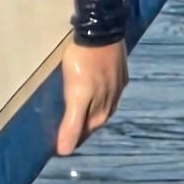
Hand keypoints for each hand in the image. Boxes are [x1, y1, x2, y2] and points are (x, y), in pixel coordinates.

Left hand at [54, 38, 126, 155]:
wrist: (101, 32)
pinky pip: (109, 89)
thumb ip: (72, 124)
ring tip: (82, 113)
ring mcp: (117, 85)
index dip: (74, 138)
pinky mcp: (119, 70)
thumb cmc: (84, 64)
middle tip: (70, 130)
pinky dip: (100, 95)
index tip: (64, 145)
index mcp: (102, 110)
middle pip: (96, 120)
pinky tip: (96, 91)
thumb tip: (65, 152)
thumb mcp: (76, 96)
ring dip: (92, 112)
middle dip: (83, 127)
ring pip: (104, 105)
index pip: (86, 131)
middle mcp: (113, 101)